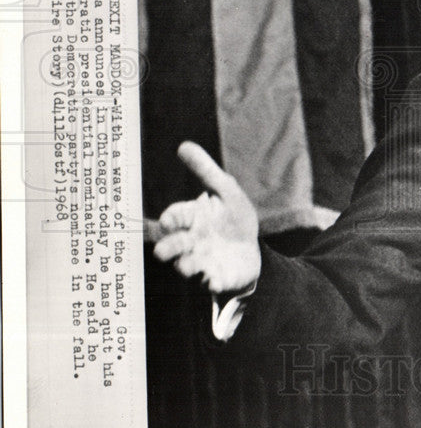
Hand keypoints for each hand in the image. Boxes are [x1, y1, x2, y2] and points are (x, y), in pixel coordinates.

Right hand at [153, 141, 260, 293]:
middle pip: (174, 245)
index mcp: (193, 219)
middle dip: (169, 247)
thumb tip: (183, 145)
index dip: (172, 219)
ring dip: (186, 265)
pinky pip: (212, 282)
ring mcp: (203, 261)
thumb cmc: (231, 217)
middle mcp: (192, 241)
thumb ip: (205, 170)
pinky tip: (216, 281)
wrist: (250, 248)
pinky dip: (212, 282)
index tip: (170, 221)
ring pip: (187, 265)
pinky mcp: (217, 277)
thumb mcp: (225, 190)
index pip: (176, 217)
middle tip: (163, 251)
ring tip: (188, 265)